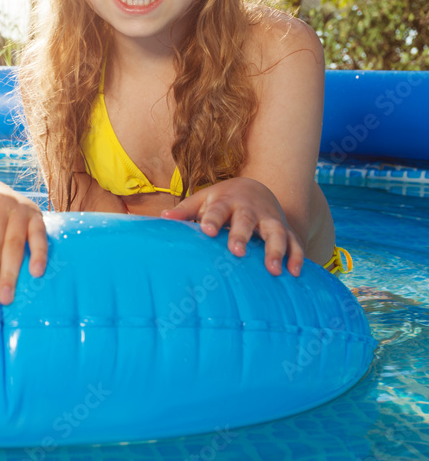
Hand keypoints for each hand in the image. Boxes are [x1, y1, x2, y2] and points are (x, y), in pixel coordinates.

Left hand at [161, 177, 303, 276]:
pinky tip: (294, 273)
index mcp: (226, 202)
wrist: (254, 188)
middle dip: (242, 235)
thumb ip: (185, 211)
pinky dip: (296, 256)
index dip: (212, 220)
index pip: (217, 210)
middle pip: (246, 221)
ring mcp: (269, 220)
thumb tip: (163, 218)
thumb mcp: (203, 200)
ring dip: (275, 249)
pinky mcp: (285, 230)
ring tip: (272, 269)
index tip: (206, 230)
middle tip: (237, 252)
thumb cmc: (221, 201)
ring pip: (275, 233)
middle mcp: (249, 210)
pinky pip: (294, 242)